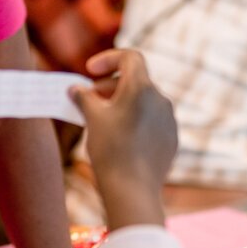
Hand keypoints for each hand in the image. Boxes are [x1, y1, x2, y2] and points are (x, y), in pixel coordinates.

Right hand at [69, 48, 176, 228]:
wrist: (133, 190)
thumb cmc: (110, 150)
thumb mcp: (92, 119)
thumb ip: (84, 97)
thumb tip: (75, 89)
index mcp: (142, 87)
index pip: (130, 57)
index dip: (108, 59)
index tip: (90, 72)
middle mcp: (161, 99)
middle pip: (136, 80)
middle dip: (110, 85)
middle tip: (90, 97)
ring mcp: (169, 119)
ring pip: (144, 101)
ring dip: (122, 103)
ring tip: (102, 118)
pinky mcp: (171, 138)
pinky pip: (152, 120)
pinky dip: (135, 120)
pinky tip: (119, 137)